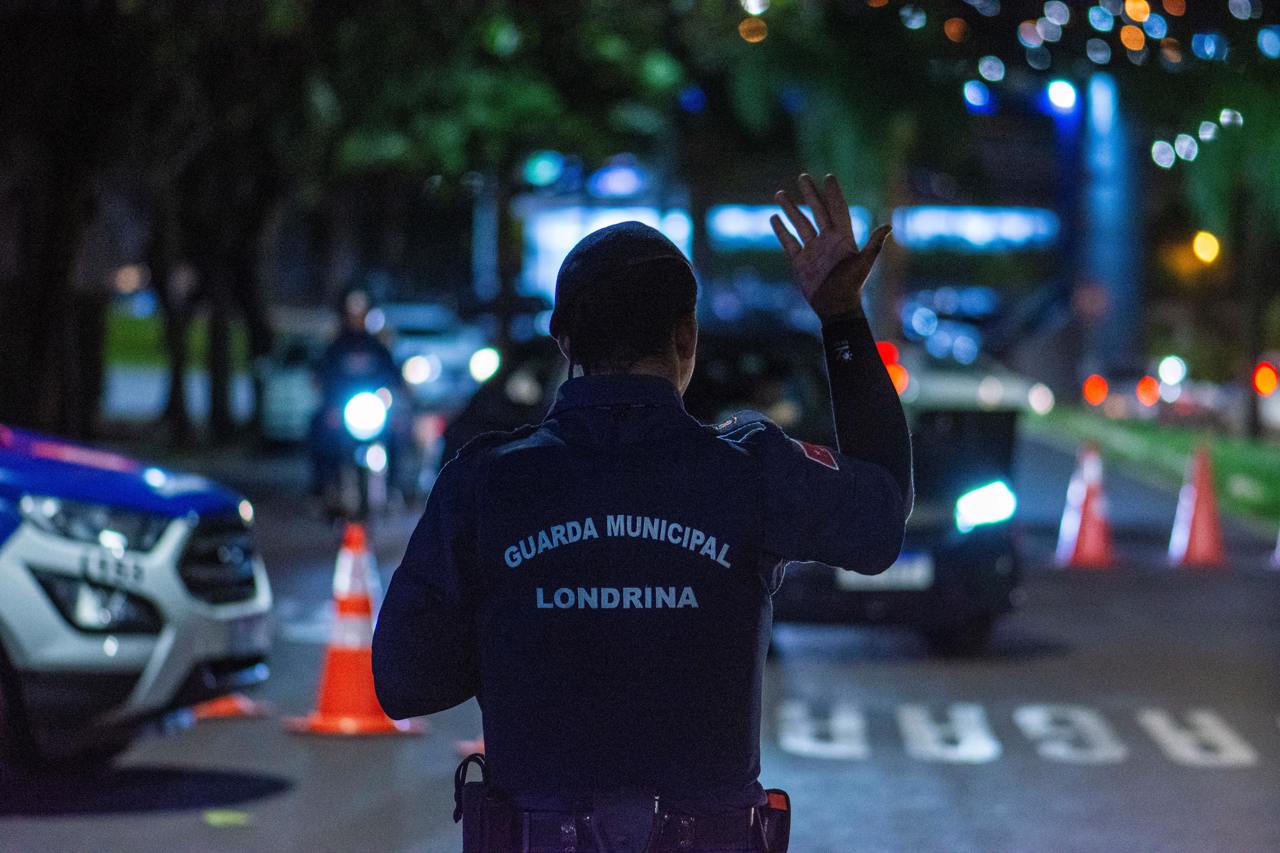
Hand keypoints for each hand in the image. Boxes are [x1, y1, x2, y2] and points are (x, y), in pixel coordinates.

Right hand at [770, 173, 891, 320]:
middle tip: (802, 176)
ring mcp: (812, 250)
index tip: (828, 177)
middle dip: (810, 194)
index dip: (833, 193)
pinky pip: (789, 242)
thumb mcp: (864, 264)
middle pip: (817, 211)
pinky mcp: (800, 262)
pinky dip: (781, 230)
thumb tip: (888, 226)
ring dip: (791, 209)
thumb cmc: (852, 287)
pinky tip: (774, 218)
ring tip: (780, 193)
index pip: (837, 209)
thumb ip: (874, 244)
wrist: (836, 308)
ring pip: (800, 224)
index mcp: (843, 238)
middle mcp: (827, 240)